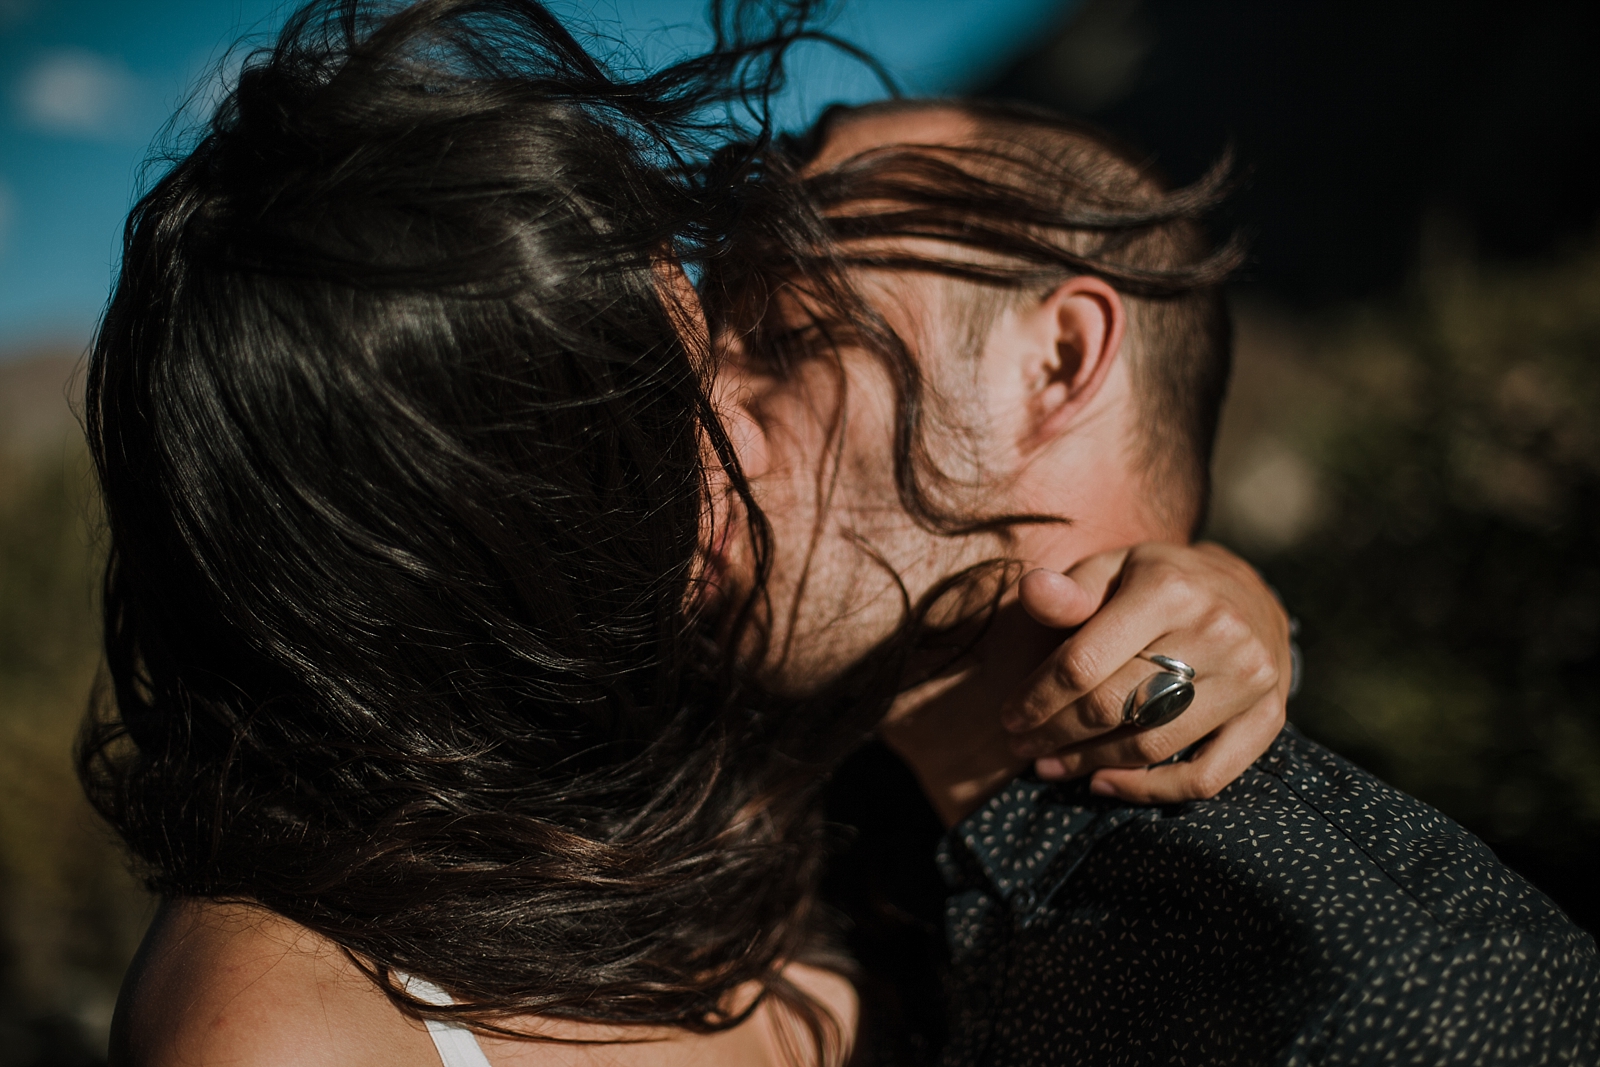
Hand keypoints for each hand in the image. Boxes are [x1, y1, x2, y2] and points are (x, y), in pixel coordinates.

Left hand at [999, 542, 1290, 803]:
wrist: (1249, 592)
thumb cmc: (1162, 582)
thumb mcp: (1115, 568)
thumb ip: (1071, 589)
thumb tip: (1030, 590)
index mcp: (1169, 590)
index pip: (1084, 662)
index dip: (1038, 698)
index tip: (1010, 717)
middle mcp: (1217, 633)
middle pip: (1114, 706)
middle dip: (1056, 733)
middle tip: (1022, 746)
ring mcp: (1250, 680)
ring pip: (1153, 745)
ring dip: (1090, 764)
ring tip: (1050, 765)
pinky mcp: (1269, 719)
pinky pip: (1206, 777)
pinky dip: (1150, 790)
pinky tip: (1104, 784)